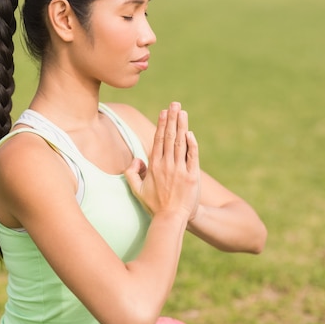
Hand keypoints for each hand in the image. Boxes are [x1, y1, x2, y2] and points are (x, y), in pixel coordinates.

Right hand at [125, 102, 200, 220]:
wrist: (171, 219)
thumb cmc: (154, 205)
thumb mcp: (137, 190)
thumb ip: (132, 173)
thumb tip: (136, 159)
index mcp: (154, 167)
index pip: (158, 141)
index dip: (161, 125)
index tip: (164, 112)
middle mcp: (166, 165)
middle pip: (170, 137)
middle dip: (172, 119)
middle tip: (175, 104)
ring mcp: (180, 170)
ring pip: (181, 143)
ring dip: (182, 126)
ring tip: (183, 112)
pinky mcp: (192, 176)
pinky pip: (192, 157)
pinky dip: (192, 144)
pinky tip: (190, 133)